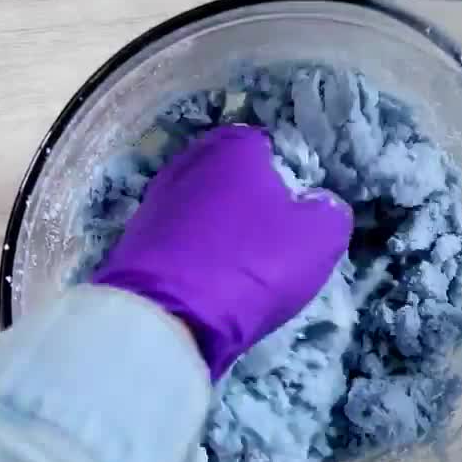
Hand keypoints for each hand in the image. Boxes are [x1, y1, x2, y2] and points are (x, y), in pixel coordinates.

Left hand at [91, 125, 354, 379]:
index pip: (266, 147)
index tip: (295, 213)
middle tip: (270, 241)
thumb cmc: (254, 264)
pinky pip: (176, 241)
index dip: (284, 178)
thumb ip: (328, 211)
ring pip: (201, 211)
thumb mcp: (318, 238)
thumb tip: (320, 204)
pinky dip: (191, 256)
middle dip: (248, 203)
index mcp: (233, 146)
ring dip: (217, 232)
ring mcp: (155, 200)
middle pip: (229, 178)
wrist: (168, 315)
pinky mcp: (133, 239)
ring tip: (238, 267)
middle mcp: (188, 162)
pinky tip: (205, 282)